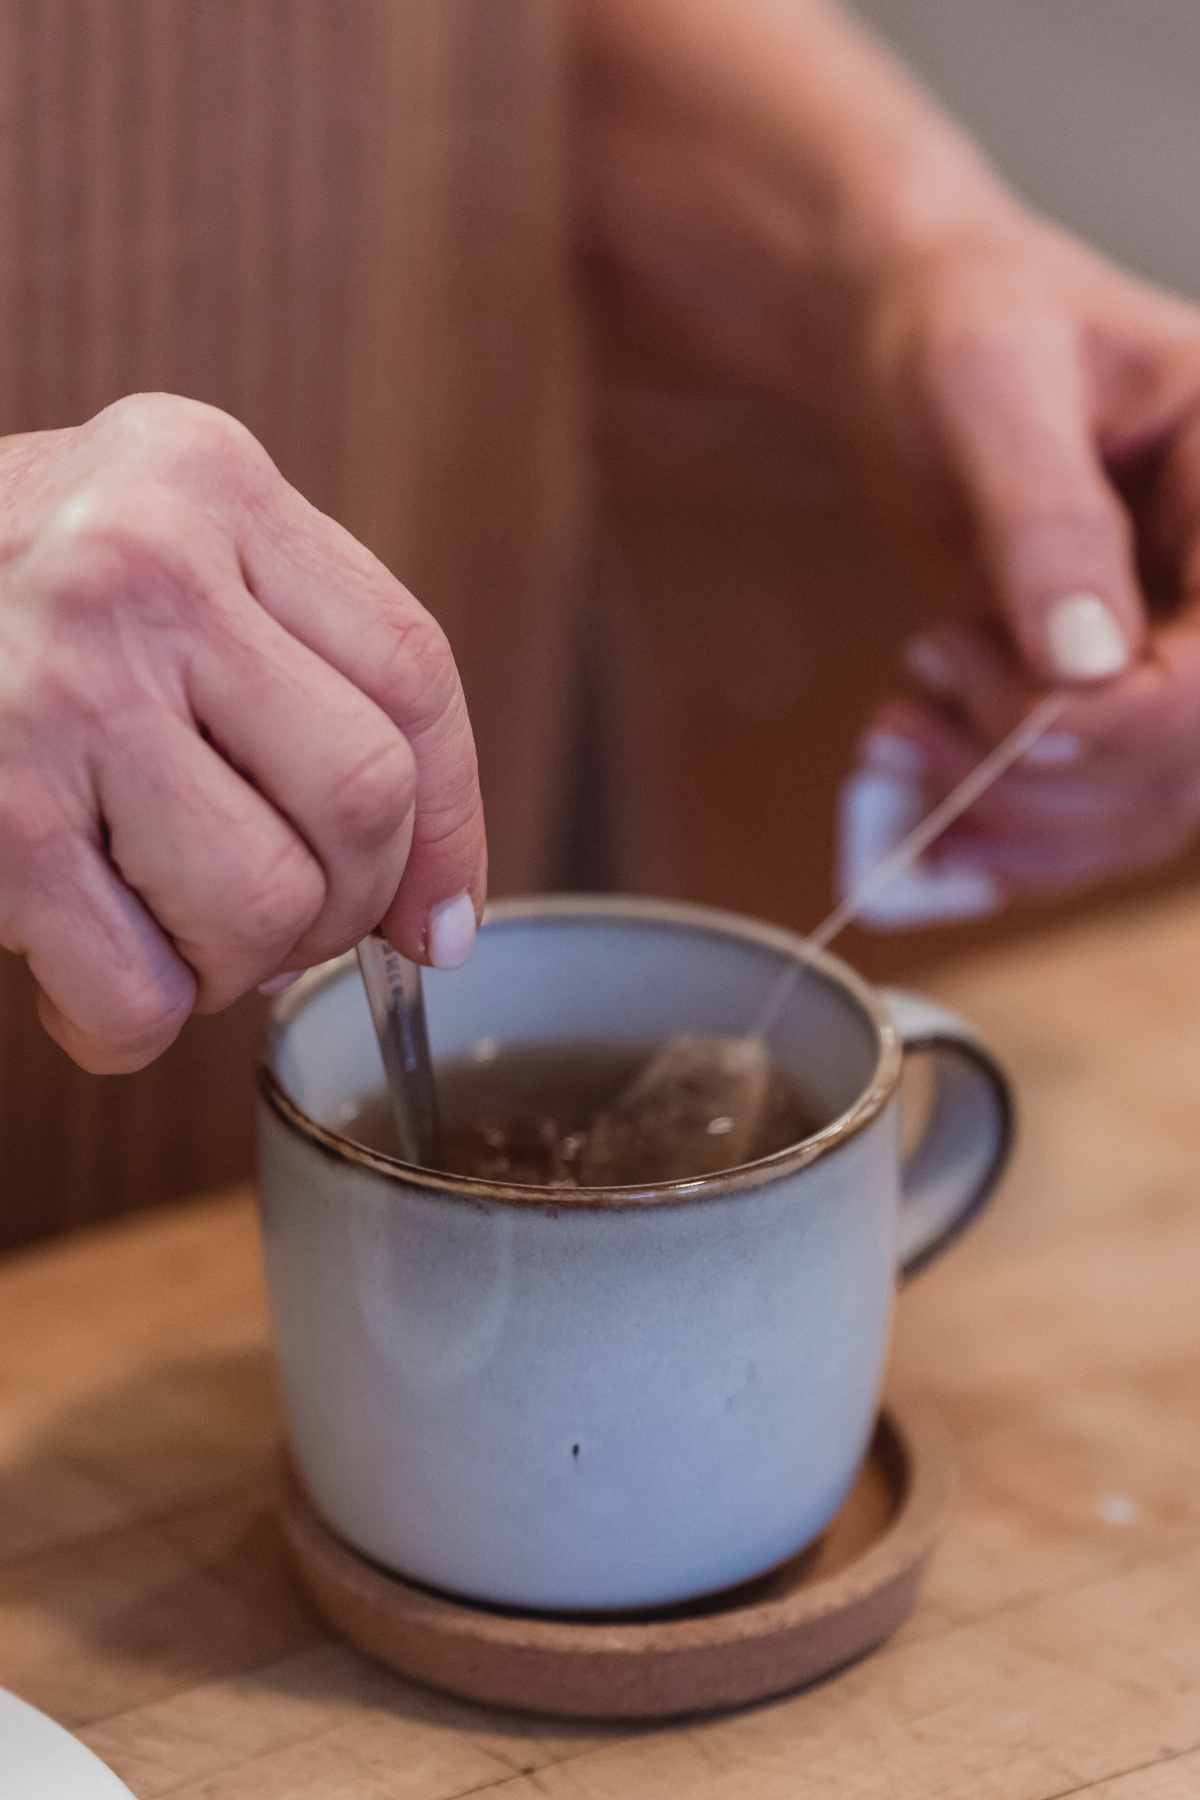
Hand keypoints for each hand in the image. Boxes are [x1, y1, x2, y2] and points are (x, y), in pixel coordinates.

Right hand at [0, 395, 485, 1071]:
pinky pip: (137, 987)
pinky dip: (136, 1024)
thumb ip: (299, 672)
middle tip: (279, 919)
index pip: (412, 672)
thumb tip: (431, 914)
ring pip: (266, 904)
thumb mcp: (160, 555)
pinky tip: (95, 981)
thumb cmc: (1, 595)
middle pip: (362, 797)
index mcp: (210, 483)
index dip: (453, 824)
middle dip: (345, 906)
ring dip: (238, 968)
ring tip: (172, 934)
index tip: (435, 914)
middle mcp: (142, 568)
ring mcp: (56, 688)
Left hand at [575, 0, 1199, 917]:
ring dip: (1005, 806)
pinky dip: (993, 834)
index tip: (1018, 719)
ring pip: (1132, 809)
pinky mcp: (1102, 695)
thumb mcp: (991, 384)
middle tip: (922, 689)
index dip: (1135, 719)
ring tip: (897, 730)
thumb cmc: (961, 322)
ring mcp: (1170, 649)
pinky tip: (914, 803)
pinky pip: (1077, 811)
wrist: (909, 344)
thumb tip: (1085, 658)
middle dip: (1042, 762)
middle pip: (1184, 755)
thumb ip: (1043, 516)